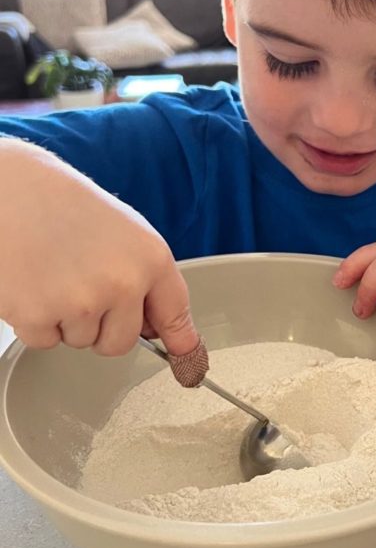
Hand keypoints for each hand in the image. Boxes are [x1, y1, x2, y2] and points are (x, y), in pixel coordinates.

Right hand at [0, 139, 199, 356]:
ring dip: (66, 319)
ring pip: (81, 342)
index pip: (174, 312)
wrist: (9, 189)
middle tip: (79, 284)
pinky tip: (31, 282)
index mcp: (149, 258)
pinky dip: (35, 320)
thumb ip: (145, 279)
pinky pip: (45, 341)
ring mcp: (81, 303)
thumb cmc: (63, 204)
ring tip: (52, 272)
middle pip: (120, 343)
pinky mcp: (38, 316)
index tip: (186, 357)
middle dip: (102, 327)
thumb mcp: (123, 232)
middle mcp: (122, 283)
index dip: (179, 339)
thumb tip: (156, 330)